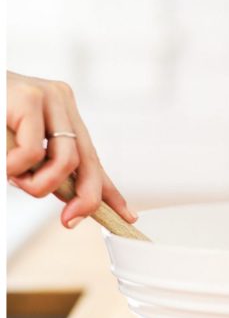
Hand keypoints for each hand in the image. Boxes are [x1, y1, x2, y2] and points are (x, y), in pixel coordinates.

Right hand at [7, 72, 135, 228]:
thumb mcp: (17, 145)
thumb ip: (40, 166)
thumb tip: (70, 201)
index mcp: (61, 112)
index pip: (92, 156)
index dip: (108, 188)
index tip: (127, 215)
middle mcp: (61, 101)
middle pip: (89, 160)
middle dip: (85, 197)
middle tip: (69, 221)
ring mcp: (47, 97)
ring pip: (66, 160)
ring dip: (39, 184)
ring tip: (15, 181)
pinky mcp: (28, 97)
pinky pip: (32, 152)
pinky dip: (15, 168)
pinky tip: (3, 165)